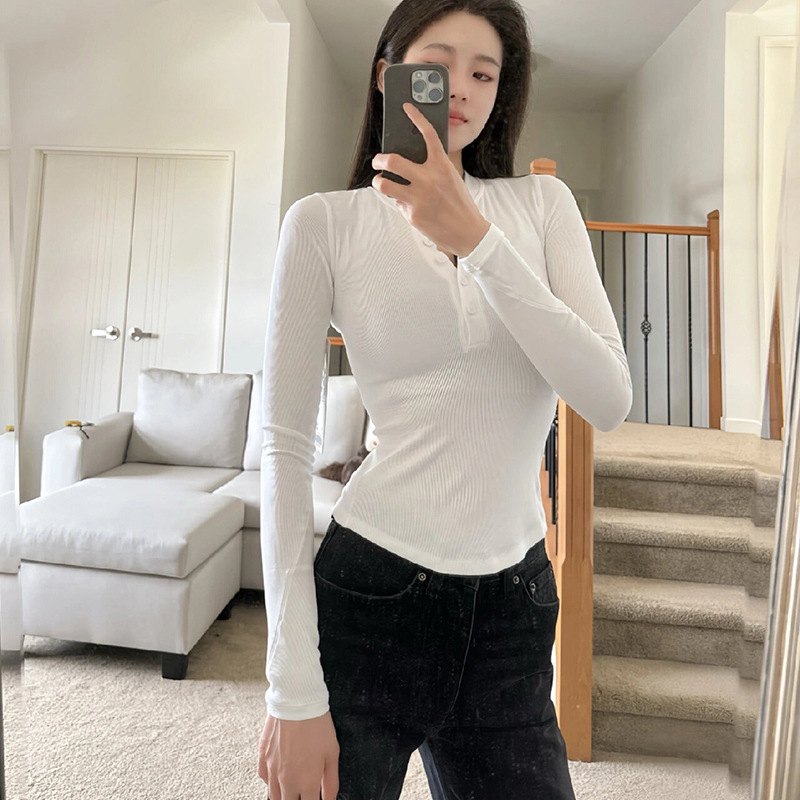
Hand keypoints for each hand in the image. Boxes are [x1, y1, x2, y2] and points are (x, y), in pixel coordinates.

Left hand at [371, 102, 490, 257]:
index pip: (428, 135)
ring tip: (381, 181)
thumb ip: (433, 168)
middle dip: (378, 160)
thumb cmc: (460, 205)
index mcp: (441, 166)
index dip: (416, 118)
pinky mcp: (412, 215)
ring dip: (378, 181)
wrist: (467, 232)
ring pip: (384, 184)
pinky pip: (396, 203)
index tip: (406, 108)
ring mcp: (417, 198)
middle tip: (378, 161)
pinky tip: (409, 205)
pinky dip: (399, 202)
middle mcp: (427, 179)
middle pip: (391, 161)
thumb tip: (410, 161)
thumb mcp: (452, 179)